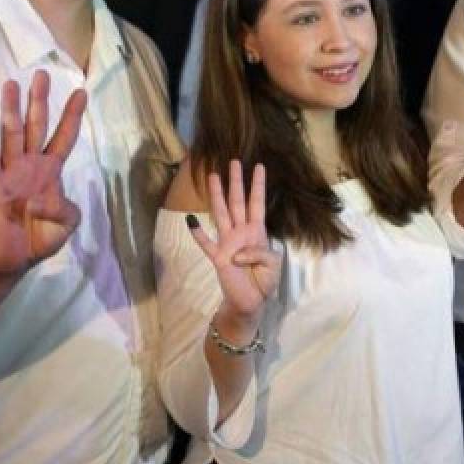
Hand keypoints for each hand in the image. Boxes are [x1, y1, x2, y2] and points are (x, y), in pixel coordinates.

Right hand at [0, 70, 86, 277]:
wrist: (10, 260)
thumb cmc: (38, 239)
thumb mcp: (67, 225)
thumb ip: (70, 210)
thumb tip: (57, 198)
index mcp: (51, 173)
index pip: (64, 138)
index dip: (72, 116)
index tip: (81, 92)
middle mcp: (30, 166)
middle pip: (36, 127)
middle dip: (39, 101)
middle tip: (41, 74)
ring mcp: (10, 173)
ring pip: (12, 135)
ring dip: (11, 110)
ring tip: (11, 84)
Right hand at [188, 161, 281, 321]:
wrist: (251, 302)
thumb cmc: (264, 281)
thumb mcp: (273, 265)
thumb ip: (259, 253)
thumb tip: (237, 253)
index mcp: (257, 232)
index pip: (257, 203)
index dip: (258, 186)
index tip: (259, 166)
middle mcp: (241, 232)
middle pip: (237, 201)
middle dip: (236, 182)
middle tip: (234, 161)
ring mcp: (228, 243)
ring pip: (221, 213)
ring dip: (217, 195)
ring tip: (213, 176)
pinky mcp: (218, 257)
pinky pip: (207, 243)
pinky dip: (198, 233)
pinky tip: (190, 220)